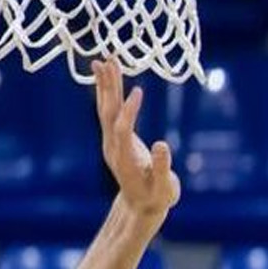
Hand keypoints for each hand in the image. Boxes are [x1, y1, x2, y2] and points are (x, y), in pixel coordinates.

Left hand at [92, 59, 178, 217]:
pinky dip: (109, 93)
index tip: (139, 91)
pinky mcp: (117, 138)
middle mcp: (112, 147)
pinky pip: (111, 112)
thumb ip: (162, 167)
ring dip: (105, 85)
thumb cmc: (157, 196)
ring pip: (105, 110)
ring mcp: (112, 142)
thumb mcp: (164, 187)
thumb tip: (162, 144)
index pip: (122, 129)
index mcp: (124, 158)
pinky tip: (110, 79)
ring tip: (104, 61)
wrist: (141, 206)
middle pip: (107, 113)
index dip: (129, 111)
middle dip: (108, 88)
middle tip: (107, 62)